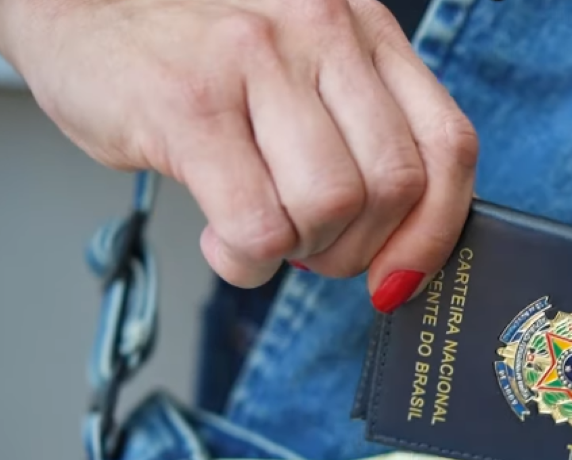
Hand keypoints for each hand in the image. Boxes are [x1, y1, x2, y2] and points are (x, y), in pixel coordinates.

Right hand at [0, 0, 476, 310]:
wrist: (75, 9)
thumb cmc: (196, 54)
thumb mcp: (304, 71)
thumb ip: (362, 133)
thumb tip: (407, 245)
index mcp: (366, 31)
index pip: (448, 146)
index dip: (437, 230)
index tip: (404, 275)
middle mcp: (324, 31)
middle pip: (395, 186)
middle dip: (359, 249)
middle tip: (313, 247)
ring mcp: (257, 61)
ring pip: (332, 207)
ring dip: (301, 251)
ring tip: (262, 230)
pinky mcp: (191, 104)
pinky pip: (258, 226)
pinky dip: (247, 261)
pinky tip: (224, 240)